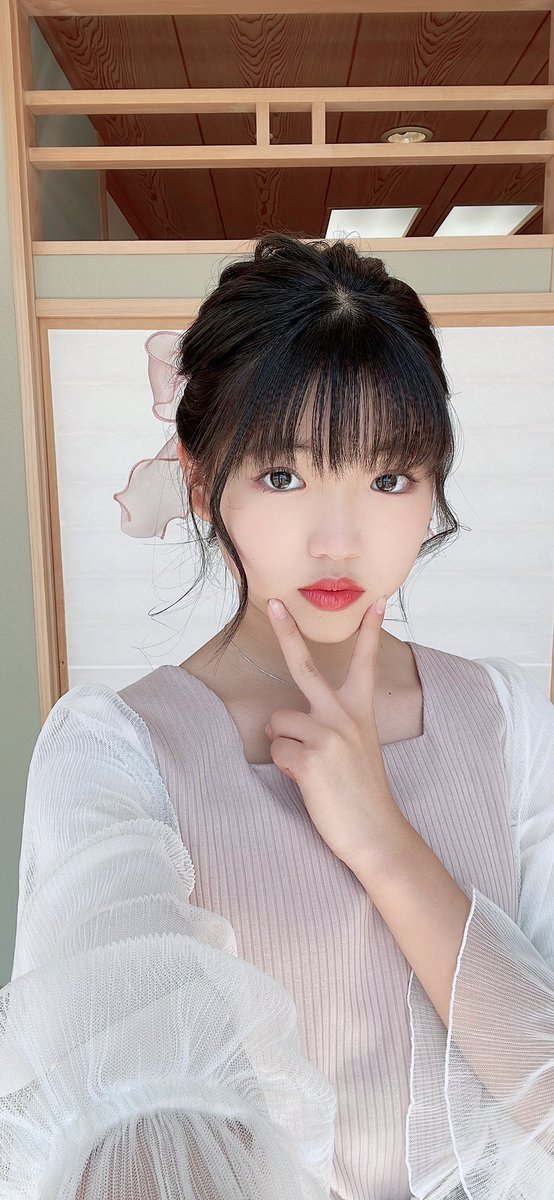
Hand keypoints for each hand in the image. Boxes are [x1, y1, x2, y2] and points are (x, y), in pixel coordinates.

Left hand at [264, 595, 404, 874]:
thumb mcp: (357, 749)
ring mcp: (328, 735)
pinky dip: (284, 768)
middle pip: (305, 666)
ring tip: (310, 770)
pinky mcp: (311, 758)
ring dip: (284, 746)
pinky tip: (307, 783)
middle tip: (273, 603)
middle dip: (287, 632)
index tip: (375, 600)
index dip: (370, 630)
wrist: (376, 833)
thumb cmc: (361, 793)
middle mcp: (345, 716)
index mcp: (360, 712)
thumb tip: (278, 723)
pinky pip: (277, 751)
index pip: (365, 663)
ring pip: (279, 724)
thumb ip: (328, 726)